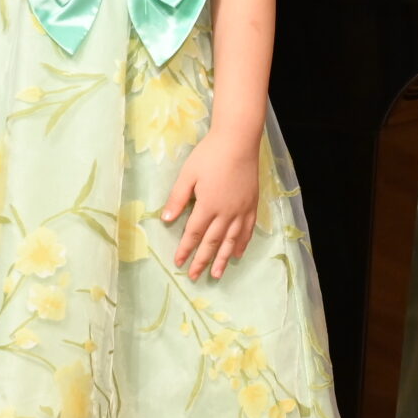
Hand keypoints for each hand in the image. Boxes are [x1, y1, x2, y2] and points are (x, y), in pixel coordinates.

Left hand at [162, 128, 259, 280]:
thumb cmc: (210, 155)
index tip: (179, 263)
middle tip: (195, 277)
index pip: (194, 234)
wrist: (239, 140)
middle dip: (202, 260)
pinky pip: (248, 230)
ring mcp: (241, 210)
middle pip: (212, 242)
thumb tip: (165, 219)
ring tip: (217, 274)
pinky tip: (238, 253)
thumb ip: (177, 198)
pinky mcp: (252, 204)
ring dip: (223, 259)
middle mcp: (226, 213)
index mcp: (208, 206)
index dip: (186, 250)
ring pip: (231, 241)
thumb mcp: (188, 174)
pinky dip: (242, 244)